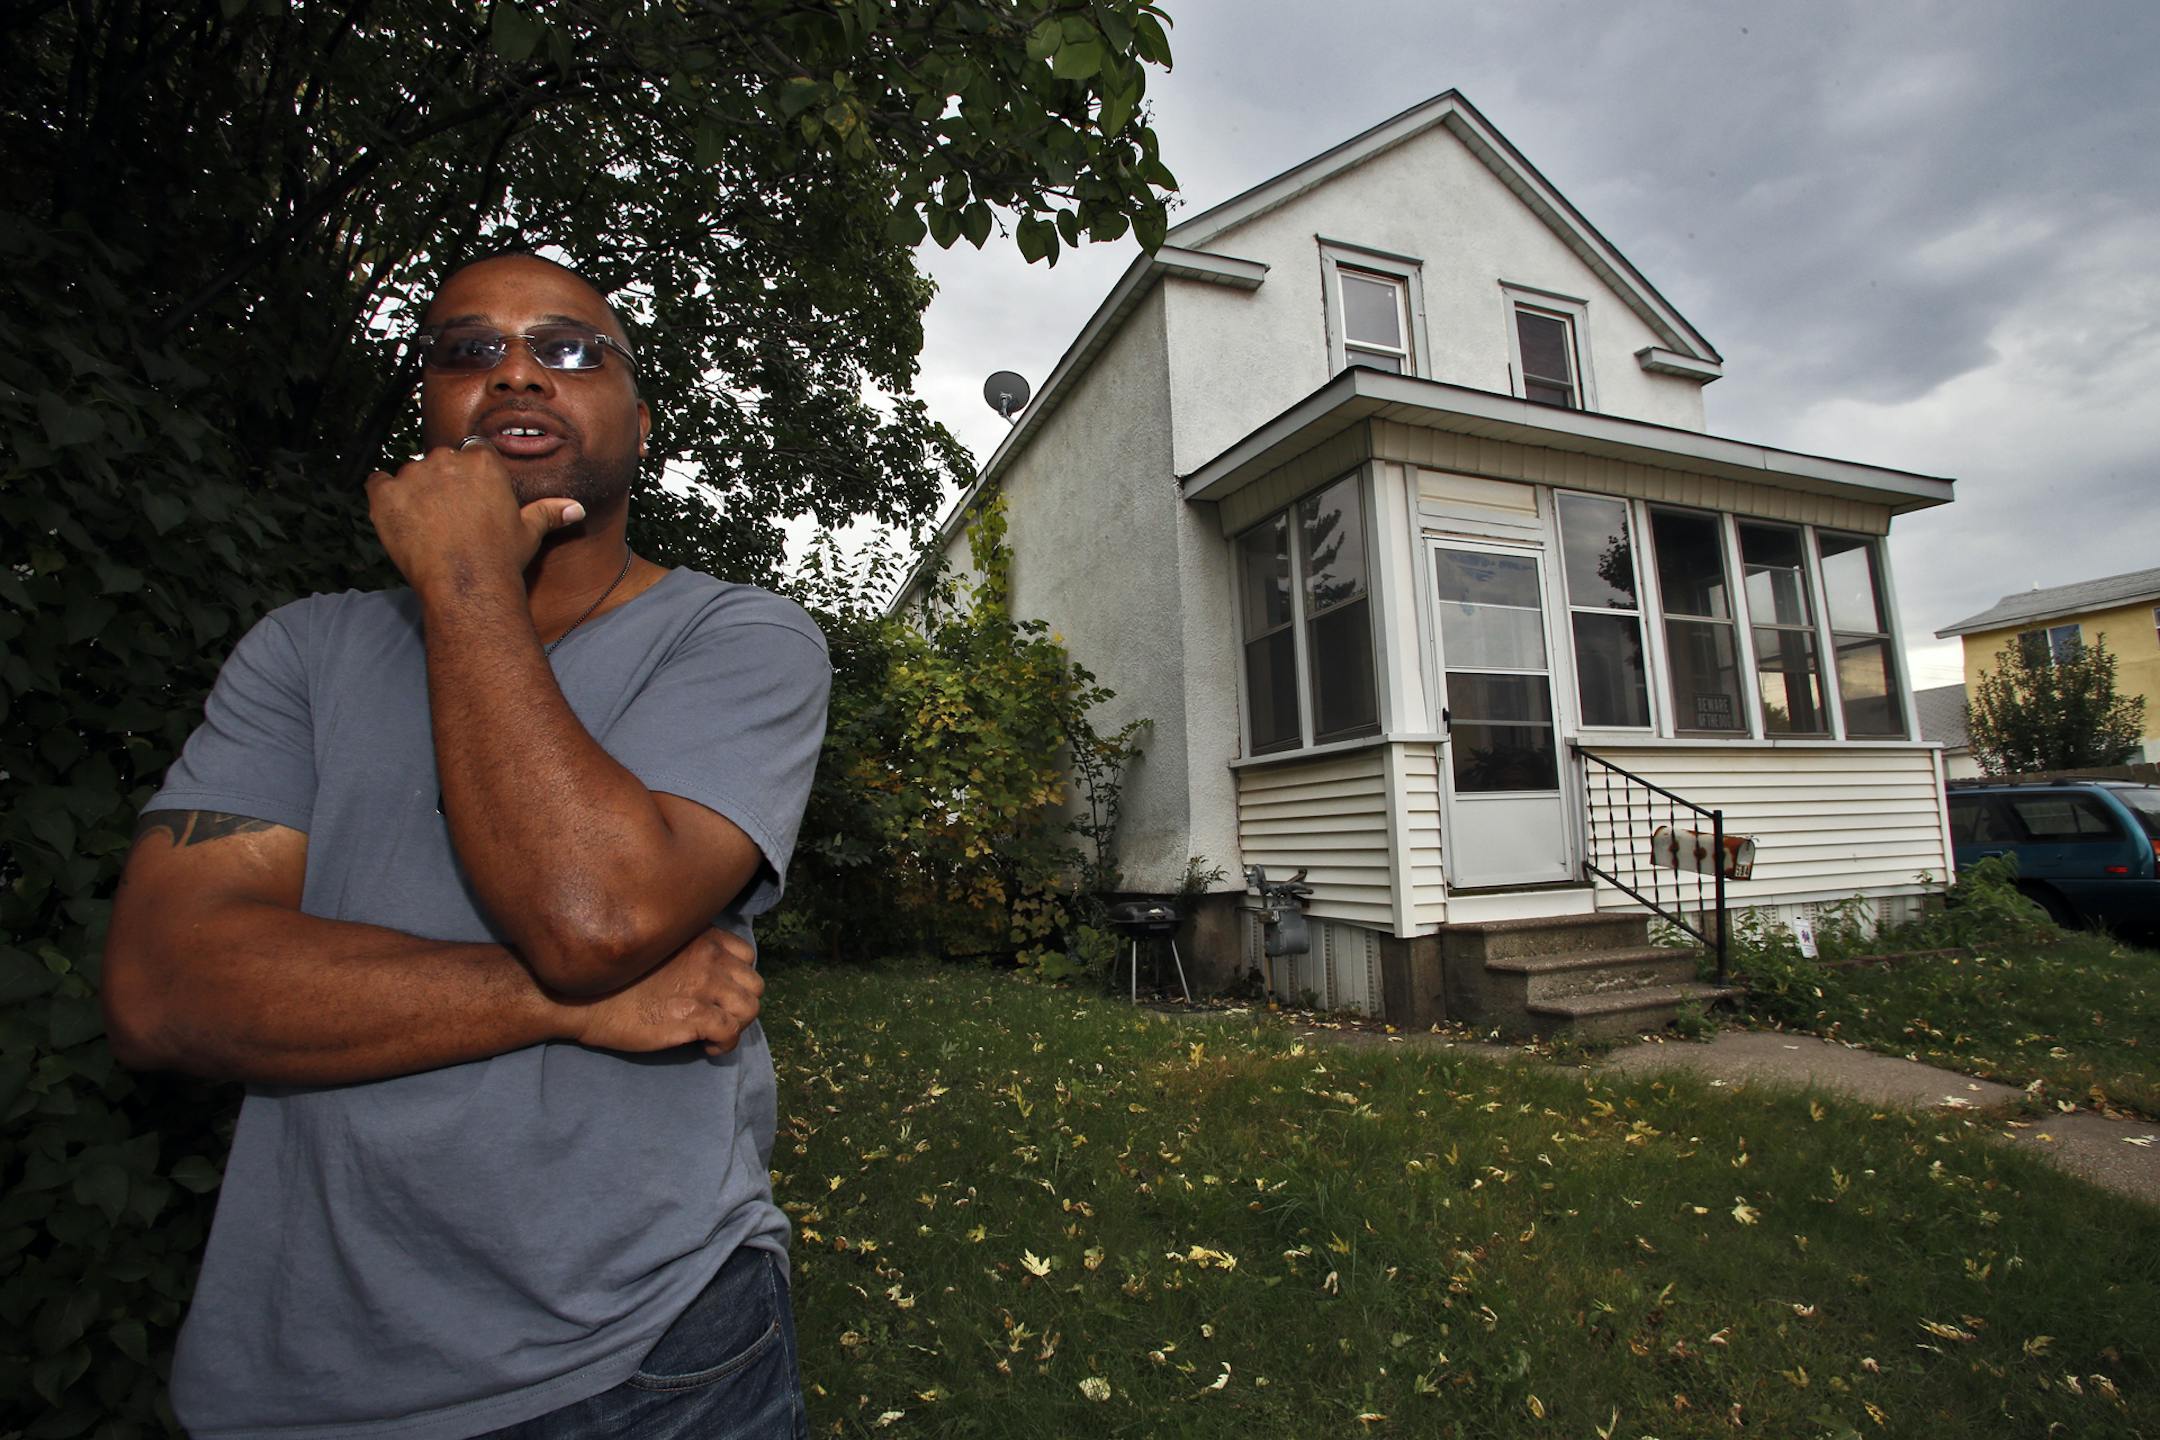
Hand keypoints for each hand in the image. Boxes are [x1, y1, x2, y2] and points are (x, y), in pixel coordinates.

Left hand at [365, 445, 585, 593]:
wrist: (466, 582)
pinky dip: (383, 496)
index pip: (470, 453)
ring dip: (413, 491)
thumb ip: (548, 512)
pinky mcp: (386, 494)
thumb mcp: (528, 532)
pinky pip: (377, 482)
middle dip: (440, 483)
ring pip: (409, 473)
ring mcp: (414, 475)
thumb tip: (576, 508)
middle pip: (438, 461)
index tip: (467, 499)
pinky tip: (396, 516)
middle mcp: (447, 460)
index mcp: (482, 462)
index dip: (467, 476)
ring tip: (423, 524)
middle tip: (446, 517)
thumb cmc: (500, 557)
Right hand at [559, 927, 762, 1056]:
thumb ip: (684, 951)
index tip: (720, 992)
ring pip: (750, 1008)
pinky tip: (707, 1047)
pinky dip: (725, 1044)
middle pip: (754, 984)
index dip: (736, 977)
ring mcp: (703, 986)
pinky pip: (732, 1032)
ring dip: (737, 1025)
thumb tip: (703, 973)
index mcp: (700, 937)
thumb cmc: (613, 976)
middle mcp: (708, 957)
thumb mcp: (656, 946)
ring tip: (714, 1035)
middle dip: (740, 1004)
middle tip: (718, 1017)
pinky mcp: (694, 1016)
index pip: (746, 954)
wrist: (583, 997)